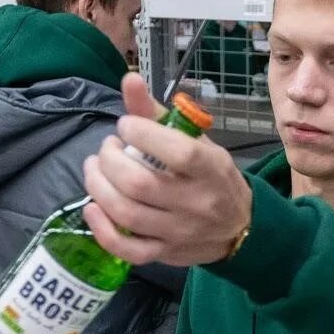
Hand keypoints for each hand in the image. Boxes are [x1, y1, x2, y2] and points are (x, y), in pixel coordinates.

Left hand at [81, 72, 252, 266]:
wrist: (240, 228)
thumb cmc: (213, 178)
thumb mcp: (197, 142)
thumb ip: (158, 114)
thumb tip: (128, 80)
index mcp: (210, 168)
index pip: (176, 152)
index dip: (141, 133)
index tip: (126, 126)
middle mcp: (196, 202)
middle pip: (140, 183)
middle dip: (110, 160)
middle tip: (107, 149)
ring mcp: (179, 232)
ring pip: (127, 214)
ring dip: (98, 187)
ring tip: (95, 169)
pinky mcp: (165, 253)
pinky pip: (128, 250)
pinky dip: (102, 230)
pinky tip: (92, 208)